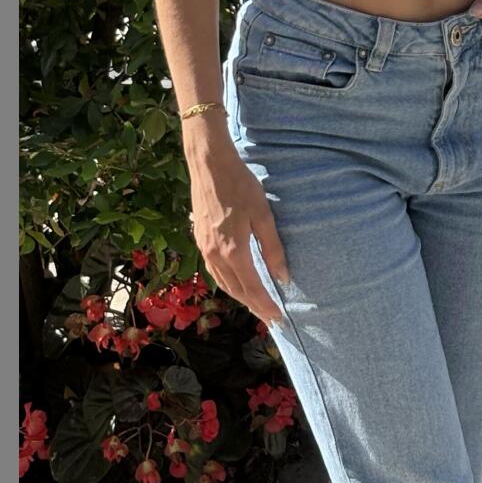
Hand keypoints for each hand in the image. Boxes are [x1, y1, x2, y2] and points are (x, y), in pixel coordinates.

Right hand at [185, 137, 289, 328]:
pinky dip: (226, 281)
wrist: (209, 164)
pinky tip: (235, 279)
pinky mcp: (199, 238)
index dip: (265, 305)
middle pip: (236, 290)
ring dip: (239, 296)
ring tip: (254, 303)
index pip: (252, 288)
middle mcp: (215, 255)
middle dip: (253, 305)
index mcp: (234, 251)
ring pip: (222, 282)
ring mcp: (204, 247)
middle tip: (269, 317)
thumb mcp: (263, 215)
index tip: (278, 318)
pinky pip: (213, 270)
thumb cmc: (240, 185)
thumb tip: (283, 277)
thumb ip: (273, 248)